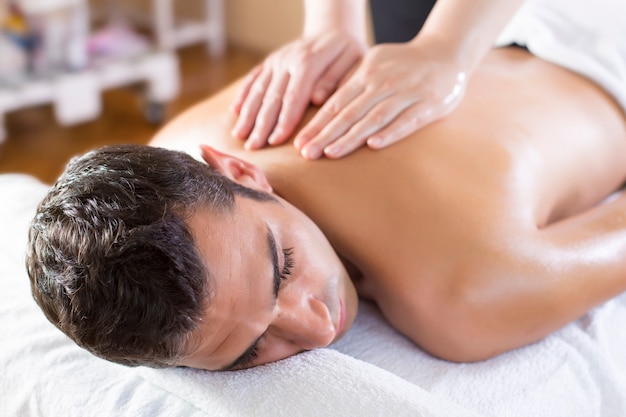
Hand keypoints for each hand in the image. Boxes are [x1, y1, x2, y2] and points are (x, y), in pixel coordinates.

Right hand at [230, 31, 365, 149]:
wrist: (332, 26)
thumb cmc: (346, 50)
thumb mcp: (351, 59)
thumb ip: (333, 79)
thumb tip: (316, 99)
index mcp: (307, 62)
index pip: (293, 98)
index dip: (283, 121)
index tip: (275, 142)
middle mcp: (286, 61)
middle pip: (271, 98)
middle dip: (260, 125)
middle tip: (252, 148)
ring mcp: (275, 61)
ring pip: (258, 90)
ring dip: (247, 115)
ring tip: (239, 136)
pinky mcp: (269, 61)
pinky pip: (253, 78)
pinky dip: (243, 94)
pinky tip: (235, 111)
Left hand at [293, 39, 467, 158]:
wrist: (448, 53)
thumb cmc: (405, 64)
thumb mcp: (375, 64)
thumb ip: (354, 83)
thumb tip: (325, 105)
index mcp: (367, 74)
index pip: (336, 103)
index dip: (317, 124)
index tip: (299, 143)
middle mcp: (383, 83)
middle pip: (349, 113)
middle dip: (325, 135)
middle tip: (306, 153)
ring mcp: (407, 93)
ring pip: (374, 118)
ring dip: (351, 137)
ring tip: (330, 153)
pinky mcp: (429, 104)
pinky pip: (407, 120)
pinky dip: (390, 133)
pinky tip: (373, 146)